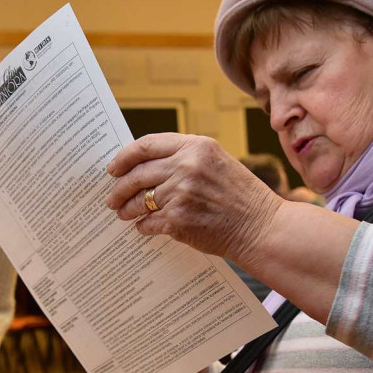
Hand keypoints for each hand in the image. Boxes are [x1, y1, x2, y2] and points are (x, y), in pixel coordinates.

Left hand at [105, 134, 281, 265]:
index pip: (147, 145)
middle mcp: (187, 166)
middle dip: (120, 188)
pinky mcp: (178, 220)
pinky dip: (143, 226)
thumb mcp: (216, 162)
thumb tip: (145, 166)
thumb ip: (185, 158)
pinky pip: (149, 222)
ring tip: (124, 213)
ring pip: (141, 201)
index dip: (124, 157)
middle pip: (137, 174)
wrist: (261, 227)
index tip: (113, 168)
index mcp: (196, 146)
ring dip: (128, 209)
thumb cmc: (240, 197)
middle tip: (112, 198)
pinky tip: (143, 227)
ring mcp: (181, 193)